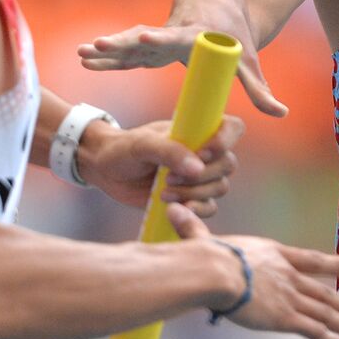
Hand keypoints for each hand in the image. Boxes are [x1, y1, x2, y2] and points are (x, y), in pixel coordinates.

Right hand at [76, 0, 287, 116]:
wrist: (219, 1)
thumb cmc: (235, 35)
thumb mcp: (248, 61)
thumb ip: (260, 89)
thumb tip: (280, 113)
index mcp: (194, 34)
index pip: (176, 36)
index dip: (162, 36)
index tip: (146, 35)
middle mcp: (171, 33)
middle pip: (143, 38)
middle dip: (121, 42)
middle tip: (97, 44)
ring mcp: (157, 37)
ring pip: (129, 43)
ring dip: (107, 49)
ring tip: (81, 52)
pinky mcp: (149, 43)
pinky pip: (126, 51)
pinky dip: (107, 56)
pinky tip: (85, 59)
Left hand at [79, 115, 243, 214]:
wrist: (106, 171)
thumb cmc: (124, 149)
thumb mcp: (142, 145)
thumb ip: (169, 152)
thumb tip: (197, 168)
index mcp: (199, 129)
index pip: (232, 128)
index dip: (225, 141)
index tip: (202, 153)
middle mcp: (204, 151)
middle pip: (228, 164)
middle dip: (202, 176)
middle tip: (169, 177)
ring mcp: (199, 176)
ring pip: (219, 187)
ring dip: (195, 194)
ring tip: (164, 192)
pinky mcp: (191, 198)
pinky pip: (209, 207)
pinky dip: (195, 210)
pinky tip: (173, 208)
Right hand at [169, 204, 338, 338]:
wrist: (214, 271)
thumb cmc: (205, 256)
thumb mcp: (202, 240)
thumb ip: (192, 229)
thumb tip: (172, 213)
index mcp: (275, 255)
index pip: (314, 261)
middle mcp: (289, 276)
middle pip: (327, 294)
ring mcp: (289, 297)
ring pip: (328, 313)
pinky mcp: (285, 317)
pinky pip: (316, 331)